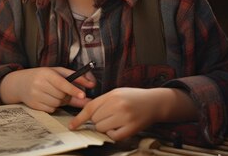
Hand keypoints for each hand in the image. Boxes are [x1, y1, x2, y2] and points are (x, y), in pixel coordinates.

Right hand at [0, 67, 95, 112]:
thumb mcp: (56, 72)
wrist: (19, 83)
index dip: (73, 89)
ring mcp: (35, 95)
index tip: (83, 95)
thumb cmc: (42, 76)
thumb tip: (92, 84)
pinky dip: (54, 106)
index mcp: (46, 73)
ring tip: (54, 94)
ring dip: (61, 101)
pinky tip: (48, 99)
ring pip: (58, 103)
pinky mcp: (34, 105)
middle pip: (62, 95)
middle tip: (63, 91)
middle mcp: (39, 84)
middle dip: (66, 95)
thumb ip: (74, 77)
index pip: (62, 83)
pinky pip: (52, 109)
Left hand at [68, 87, 195, 140]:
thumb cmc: (134, 97)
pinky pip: (113, 136)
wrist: (155, 102)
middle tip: (108, 116)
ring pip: (102, 128)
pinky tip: (118, 128)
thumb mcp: (117, 93)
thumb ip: (102, 101)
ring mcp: (125, 117)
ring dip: (105, 127)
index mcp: (112, 95)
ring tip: (114, 121)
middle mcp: (117, 105)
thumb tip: (87, 112)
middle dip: (98, 120)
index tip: (72, 126)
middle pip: (95, 119)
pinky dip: (113, 134)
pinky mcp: (132, 128)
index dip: (78, 118)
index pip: (89, 108)